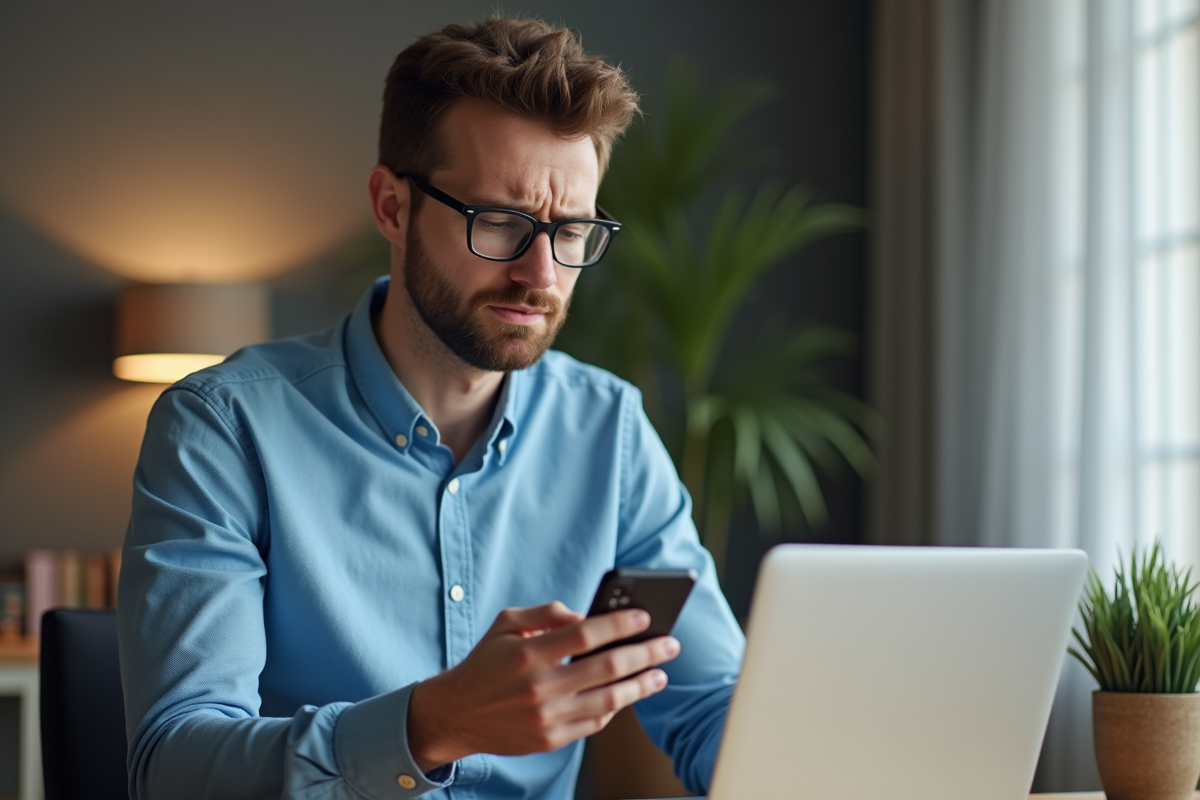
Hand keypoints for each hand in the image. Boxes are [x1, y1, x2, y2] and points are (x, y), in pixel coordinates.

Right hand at [406, 601, 680, 771]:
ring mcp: (547, 717)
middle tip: (670, 645)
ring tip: (660, 674)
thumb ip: (546, 613)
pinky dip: (616, 708)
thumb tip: (585, 616)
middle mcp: (540, 687)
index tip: (645, 618)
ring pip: (609, 700)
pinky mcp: (550, 739)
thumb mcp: (506, 624)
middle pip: (607, 667)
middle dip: (646, 654)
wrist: (458, 714)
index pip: (586, 634)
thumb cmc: (486, 663)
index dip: (620, 624)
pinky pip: (594, 723)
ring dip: (641, 685)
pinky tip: (628, 694)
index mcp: (529, 653)